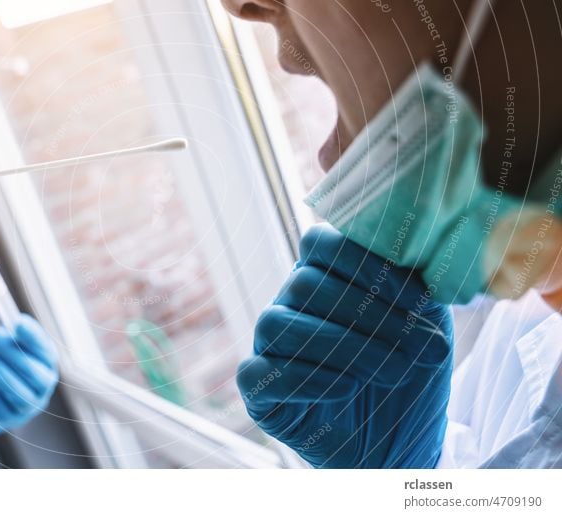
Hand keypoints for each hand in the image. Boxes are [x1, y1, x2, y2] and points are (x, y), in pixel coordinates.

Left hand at [0, 316, 58, 435]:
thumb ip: (8, 336)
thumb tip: (16, 326)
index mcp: (45, 363)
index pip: (46, 351)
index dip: (33, 337)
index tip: (17, 323)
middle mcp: (41, 387)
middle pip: (36, 374)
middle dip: (12, 354)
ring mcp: (27, 407)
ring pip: (18, 393)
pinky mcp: (6, 420)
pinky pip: (1, 408)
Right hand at [238, 224, 452, 467]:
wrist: (403, 444)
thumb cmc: (410, 374)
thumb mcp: (426, 323)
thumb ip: (418, 286)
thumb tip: (422, 254)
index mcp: (322, 276)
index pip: (319, 242)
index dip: (366, 262)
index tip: (419, 299)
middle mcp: (289, 305)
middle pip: (303, 284)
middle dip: (369, 315)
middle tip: (421, 348)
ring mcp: (269, 346)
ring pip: (277, 323)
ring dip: (343, 346)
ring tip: (393, 372)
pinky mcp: (259, 390)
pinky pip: (260, 372)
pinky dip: (306, 378)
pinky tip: (349, 388)